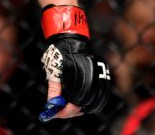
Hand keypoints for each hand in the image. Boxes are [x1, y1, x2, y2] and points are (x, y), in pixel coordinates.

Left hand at [38, 5, 111, 121]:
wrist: (72, 41)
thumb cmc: (60, 55)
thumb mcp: (54, 72)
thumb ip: (54, 90)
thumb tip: (51, 105)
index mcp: (81, 80)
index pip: (76, 105)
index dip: (66, 112)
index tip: (56, 113)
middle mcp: (94, 81)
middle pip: (86, 106)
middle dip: (72, 111)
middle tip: (61, 111)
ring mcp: (101, 79)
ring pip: (95, 103)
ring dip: (82, 107)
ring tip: (69, 105)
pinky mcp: (104, 77)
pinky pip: (101, 95)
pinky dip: (91, 100)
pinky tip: (81, 100)